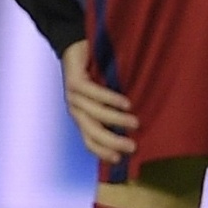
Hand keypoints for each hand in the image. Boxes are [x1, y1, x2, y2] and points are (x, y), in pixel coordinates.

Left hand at [61, 40, 136, 162]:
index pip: (88, 140)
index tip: (120, 159)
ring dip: (116, 120)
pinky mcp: (73, 80)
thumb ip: (112, 112)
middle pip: (91, 131)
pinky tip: (125, 103)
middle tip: (132, 146)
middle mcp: (74, 109)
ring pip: (94, 112)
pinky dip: (109, 99)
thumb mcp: (102, 98)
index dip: (102, 151)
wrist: (75, 47)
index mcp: (80, 117)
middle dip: (111, 142)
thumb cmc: (95, 75)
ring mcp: (72, 95)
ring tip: (135, 123)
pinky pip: (92, 92)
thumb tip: (134, 131)